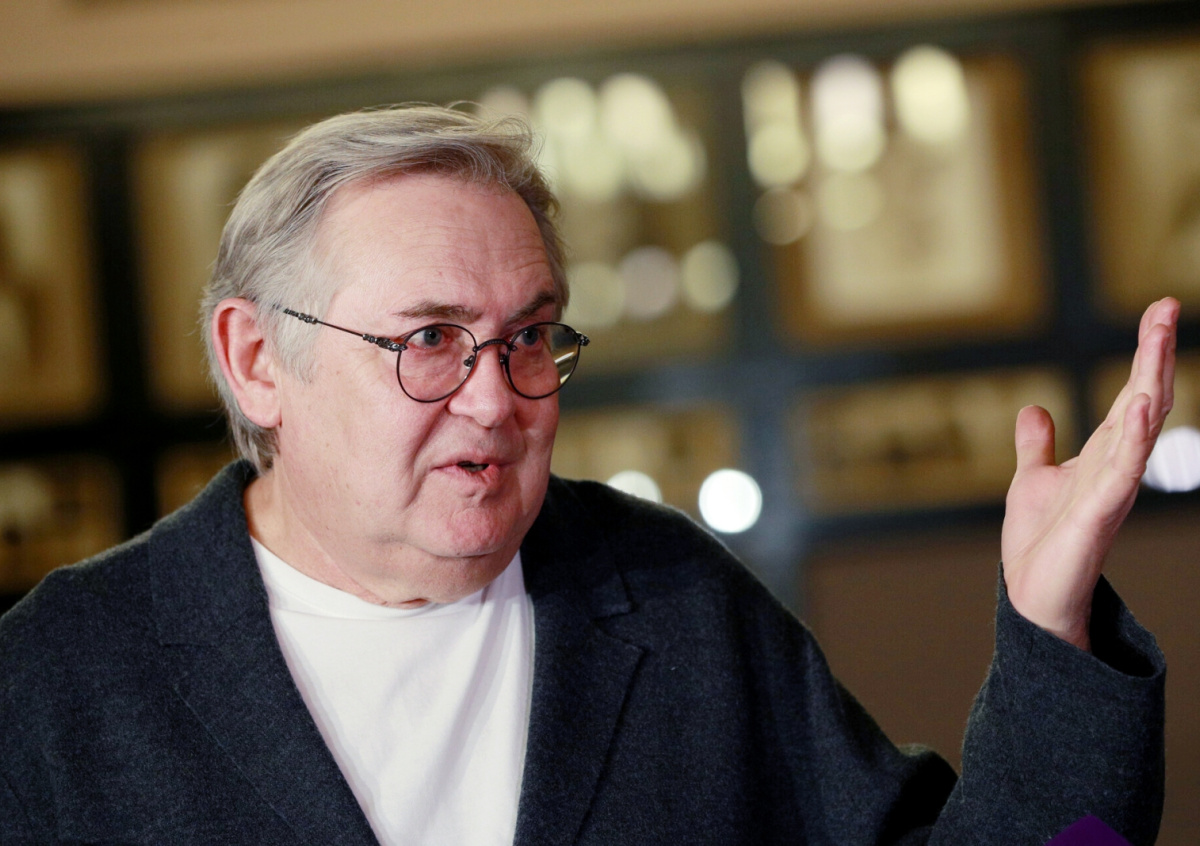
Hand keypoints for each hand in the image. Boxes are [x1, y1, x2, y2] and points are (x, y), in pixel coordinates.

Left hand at [1001, 298, 1178, 650]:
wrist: (1034, 595)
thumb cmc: (1041, 544)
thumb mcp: (1033, 480)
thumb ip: (1037, 446)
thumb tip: (1035, 408)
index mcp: (1104, 453)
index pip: (1131, 393)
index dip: (1145, 352)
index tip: (1159, 309)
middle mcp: (1117, 465)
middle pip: (1144, 399)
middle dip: (1154, 353)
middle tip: (1166, 306)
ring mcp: (1112, 488)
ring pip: (1140, 427)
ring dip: (1150, 383)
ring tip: (1157, 340)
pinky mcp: (1100, 513)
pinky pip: (1124, 470)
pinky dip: (1136, 437)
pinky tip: (1143, 406)